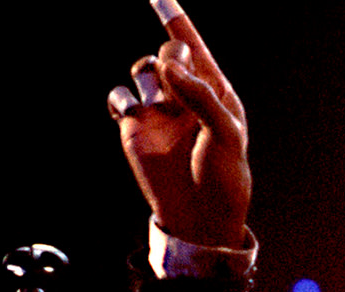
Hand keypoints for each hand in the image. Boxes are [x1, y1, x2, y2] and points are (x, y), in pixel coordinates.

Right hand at [107, 21, 250, 246]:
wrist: (199, 218)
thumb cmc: (224, 178)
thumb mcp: (225, 135)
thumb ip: (200, 96)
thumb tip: (167, 66)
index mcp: (215, 92)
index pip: (194, 47)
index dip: (176, 20)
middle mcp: (185, 96)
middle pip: (168, 53)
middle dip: (170, 59)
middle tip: (175, 84)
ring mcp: (159, 111)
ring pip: (142, 69)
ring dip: (148, 76)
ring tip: (160, 103)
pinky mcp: (135, 128)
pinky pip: (120, 96)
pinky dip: (121, 97)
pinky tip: (132, 112)